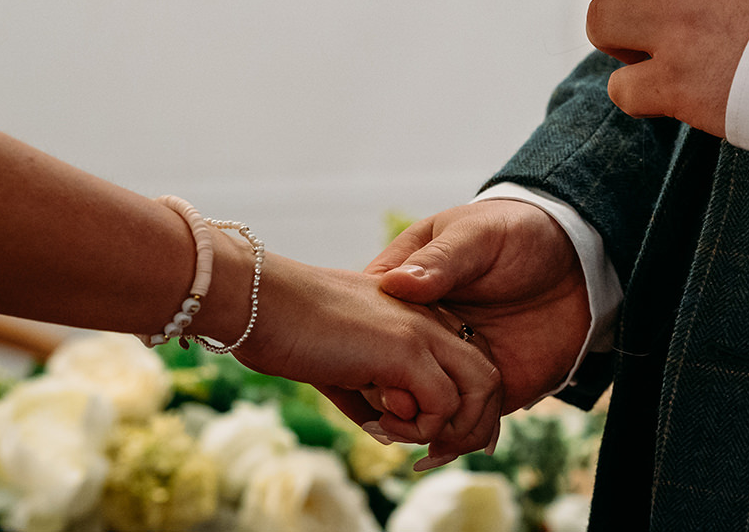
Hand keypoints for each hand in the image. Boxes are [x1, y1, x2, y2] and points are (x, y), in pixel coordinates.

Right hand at [231, 256, 502, 460]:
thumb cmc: (287, 329)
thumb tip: (385, 430)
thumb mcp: (340, 362)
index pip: (470, 361)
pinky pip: (442, 405)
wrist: (258, 297)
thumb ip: (369, 390)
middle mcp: (430, 317)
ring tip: (398, 432)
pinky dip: (418, 428)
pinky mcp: (405, 349)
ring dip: (447, 428)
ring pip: (481, 390)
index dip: (464, 406)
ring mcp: (422, 330)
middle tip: (432, 451)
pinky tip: (380, 423)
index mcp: (418, 313)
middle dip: (471, 425)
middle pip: (490, 377)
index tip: (438, 439)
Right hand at [370, 200, 591, 467]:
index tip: (373, 370)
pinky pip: (461, 417)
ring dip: (418, 425)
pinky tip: (446, 444)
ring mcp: (451, 357)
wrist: (576, 259)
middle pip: (387, 371)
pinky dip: (454, 434)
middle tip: (396, 415)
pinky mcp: (484, 381)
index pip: (369, 322)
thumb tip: (396, 284)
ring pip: (421, 403)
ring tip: (423, 437)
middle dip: (387, 400)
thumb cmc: (518, 231)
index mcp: (409, 285)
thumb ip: (440, 261)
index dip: (363, 350)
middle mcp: (422, 326)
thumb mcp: (477, 236)